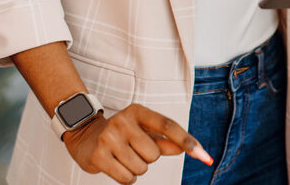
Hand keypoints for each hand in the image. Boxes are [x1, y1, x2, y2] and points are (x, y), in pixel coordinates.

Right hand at [62, 103, 211, 183]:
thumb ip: (166, 141)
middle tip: (133, 150)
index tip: (204, 155)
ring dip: (136, 169)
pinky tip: (116, 166)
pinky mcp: (98, 155)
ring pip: (141, 168)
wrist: (85, 136)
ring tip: (123, 157)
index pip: (168, 126)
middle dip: (148, 158)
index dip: (187, 141)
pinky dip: (127, 178)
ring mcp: (109, 137)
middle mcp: (123, 121)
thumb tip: (186, 148)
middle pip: (154, 154)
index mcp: (138, 111)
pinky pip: (127, 178)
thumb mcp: (144, 132)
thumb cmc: (123, 135)